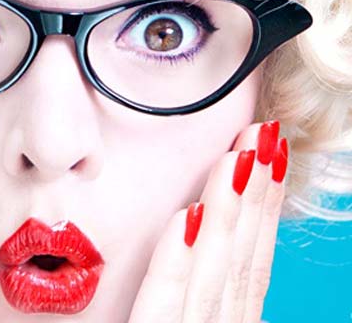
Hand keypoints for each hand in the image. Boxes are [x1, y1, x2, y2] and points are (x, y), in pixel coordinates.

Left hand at [128, 120, 286, 322]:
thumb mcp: (176, 322)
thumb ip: (191, 292)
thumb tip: (195, 233)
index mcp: (222, 322)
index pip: (250, 262)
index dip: (264, 208)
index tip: (271, 156)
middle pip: (240, 256)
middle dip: (255, 192)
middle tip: (264, 134)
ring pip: (214, 268)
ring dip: (227, 209)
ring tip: (238, 157)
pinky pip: (166, 302)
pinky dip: (177, 260)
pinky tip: (186, 217)